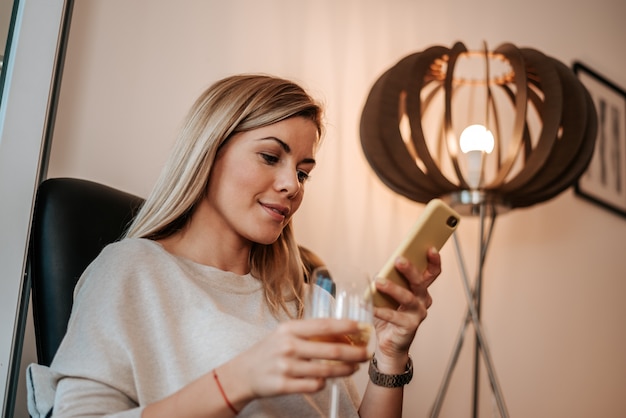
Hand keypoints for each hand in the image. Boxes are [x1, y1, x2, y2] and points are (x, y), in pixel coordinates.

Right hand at [219, 318, 369, 405]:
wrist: (242, 374)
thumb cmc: (269, 351)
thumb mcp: (284, 334)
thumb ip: (308, 333)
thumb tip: (340, 332)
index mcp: (289, 329)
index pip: (323, 325)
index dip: (345, 326)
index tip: (361, 327)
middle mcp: (288, 346)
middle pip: (330, 350)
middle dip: (353, 352)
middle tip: (366, 353)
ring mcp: (286, 367)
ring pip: (326, 370)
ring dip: (345, 369)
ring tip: (354, 367)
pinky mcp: (284, 385)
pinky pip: (314, 386)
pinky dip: (324, 383)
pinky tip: (326, 380)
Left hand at [372, 247, 440, 357]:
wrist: (388, 342)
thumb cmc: (389, 312)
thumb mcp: (388, 293)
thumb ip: (389, 279)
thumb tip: (382, 270)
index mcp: (420, 289)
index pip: (432, 273)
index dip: (434, 261)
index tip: (430, 248)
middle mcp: (423, 300)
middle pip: (420, 282)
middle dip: (410, 270)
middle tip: (398, 260)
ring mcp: (417, 314)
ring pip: (408, 298)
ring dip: (393, 288)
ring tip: (379, 282)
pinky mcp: (409, 327)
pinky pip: (394, 316)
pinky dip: (380, 310)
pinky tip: (368, 305)